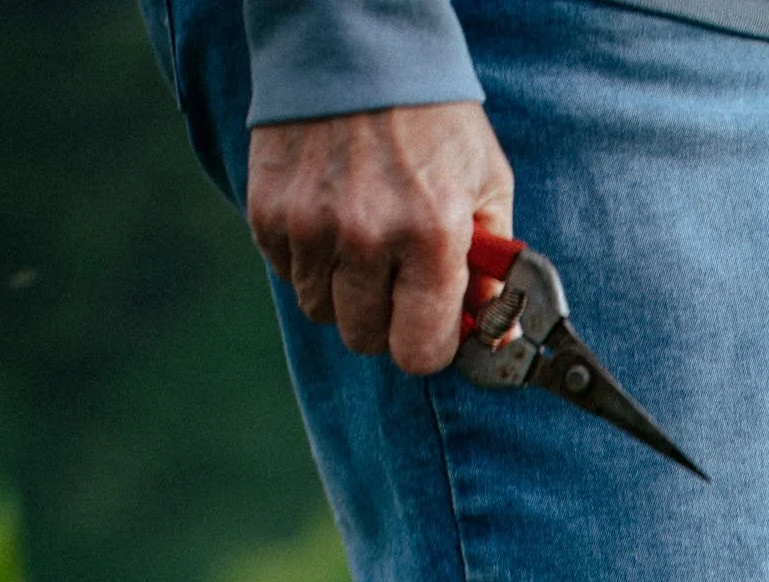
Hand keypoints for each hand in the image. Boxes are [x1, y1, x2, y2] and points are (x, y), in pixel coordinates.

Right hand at [247, 102, 515, 374]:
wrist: (354, 42)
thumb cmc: (431, 118)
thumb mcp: (486, 184)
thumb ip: (494, 270)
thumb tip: (499, 339)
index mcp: (431, 234)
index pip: (419, 352)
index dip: (427, 345)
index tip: (430, 325)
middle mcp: (367, 235)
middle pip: (366, 338)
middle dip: (384, 319)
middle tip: (395, 276)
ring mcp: (311, 225)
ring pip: (321, 311)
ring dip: (342, 290)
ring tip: (361, 238)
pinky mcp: (269, 212)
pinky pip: (288, 275)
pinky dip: (309, 260)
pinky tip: (328, 216)